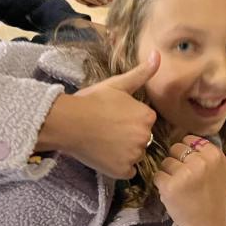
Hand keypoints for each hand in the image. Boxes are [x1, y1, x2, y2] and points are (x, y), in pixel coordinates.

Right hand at [35, 52, 159, 176]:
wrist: (67, 122)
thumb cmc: (92, 101)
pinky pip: (128, 171)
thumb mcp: (118, 84)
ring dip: (125, 151)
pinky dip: (119, 166)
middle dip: (129, 135)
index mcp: (147, 117)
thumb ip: (142, 73)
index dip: (130, 118)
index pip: (146, 121)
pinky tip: (105, 154)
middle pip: (142, 138)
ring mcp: (133, 156)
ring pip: (135, 155)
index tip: (115, 115)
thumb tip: (158, 55)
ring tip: (104, 141)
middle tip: (108, 128)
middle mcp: (144, 137)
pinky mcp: (122, 171)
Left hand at [154, 134, 225, 225]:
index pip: (189, 139)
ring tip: (182, 188)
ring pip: (165, 162)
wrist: (207, 225)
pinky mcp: (170, 186)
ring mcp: (184, 174)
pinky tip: (174, 194)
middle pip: (175, 148)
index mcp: (214, 154)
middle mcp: (200, 162)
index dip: (189, 154)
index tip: (197, 169)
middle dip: (179, 162)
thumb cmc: (217, 195)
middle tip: (189, 180)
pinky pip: (158, 175)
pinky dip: (162, 185)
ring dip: (169, 174)